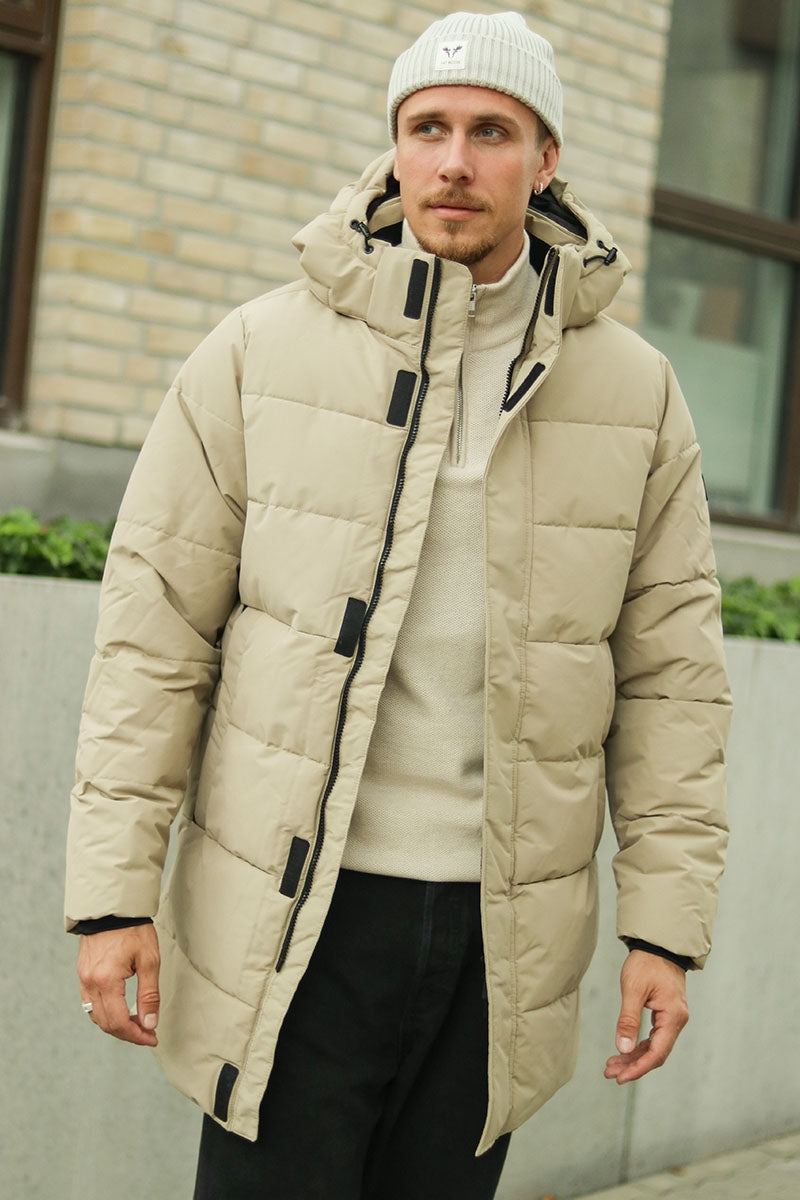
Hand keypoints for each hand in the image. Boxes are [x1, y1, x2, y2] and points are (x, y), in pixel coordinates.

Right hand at [77, 924, 160, 1046]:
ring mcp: (83, 979)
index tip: (152, 1038)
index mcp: (106, 980)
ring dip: (116, 1025)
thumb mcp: (149, 960)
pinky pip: (91, 1004)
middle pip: (106, 1023)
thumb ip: (149, 995)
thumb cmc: (134, 931)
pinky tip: (121, 1010)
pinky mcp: (83, 974)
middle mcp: (90, 983)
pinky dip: (106, 1013)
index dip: (136, 1035)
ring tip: (137, 1024)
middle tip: (148, 1033)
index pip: (118, 1022)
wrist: (112, 909)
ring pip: (96, 1016)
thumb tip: (150, 1023)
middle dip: (128, 1033)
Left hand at [604, 949, 688, 1083]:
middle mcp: (677, 1021)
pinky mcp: (666, 1014)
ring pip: (653, 1047)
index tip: (620, 1077)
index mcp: (673, 1017)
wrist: (657, 945)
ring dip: (633, 1057)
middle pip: (656, 1053)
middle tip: (609, 1073)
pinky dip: (638, 1045)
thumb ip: (628, 1020)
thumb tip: (622, 1049)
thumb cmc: (646, 963)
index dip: (638, 1068)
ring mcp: (672, 1018)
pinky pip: (653, 1037)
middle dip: (632, 1065)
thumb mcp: (633, 990)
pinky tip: (623, 1052)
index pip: (657, 1053)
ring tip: (611, 1066)